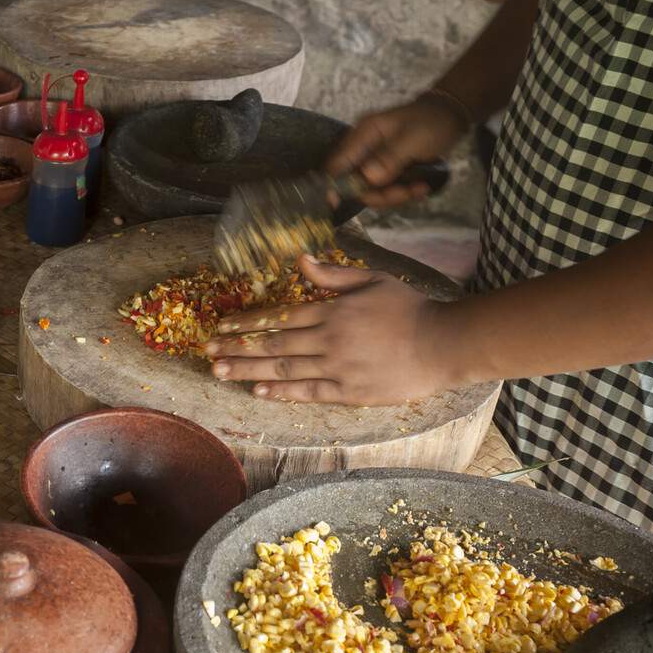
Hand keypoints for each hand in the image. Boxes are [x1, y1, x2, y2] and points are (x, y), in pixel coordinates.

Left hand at [204, 257, 462, 404]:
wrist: (444, 344)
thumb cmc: (410, 309)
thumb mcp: (372, 280)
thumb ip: (333, 275)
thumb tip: (300, 260)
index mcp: (333, 311)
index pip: (279, 316)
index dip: (246, 321)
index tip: (221, 325)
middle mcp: (329, 340)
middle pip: (273, 343)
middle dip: (237, 347)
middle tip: (207, 351)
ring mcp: (338, 368)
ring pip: (284, 369)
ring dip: (248, 370)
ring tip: (220, 372)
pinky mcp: (349, 392)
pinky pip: (307, 392)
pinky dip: (280, 391)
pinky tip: (257, 390)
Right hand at [322, 94, 469, 207]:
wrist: (451, 116)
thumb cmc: (431, 122)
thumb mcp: (412, 139)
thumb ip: (389, 158)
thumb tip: (367, 178)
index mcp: (363, 135)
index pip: (336, 163)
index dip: (334, 185)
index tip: (337, 204)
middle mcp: (364, 150)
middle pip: (355, 183)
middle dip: (380, 194)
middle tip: (406, 193)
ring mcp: (375, 161)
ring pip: (373, 190)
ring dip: (395, 195)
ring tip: (421, 188)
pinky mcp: (387, 170)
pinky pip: (386, 189)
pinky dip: (403, 192)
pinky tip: (421, 187)